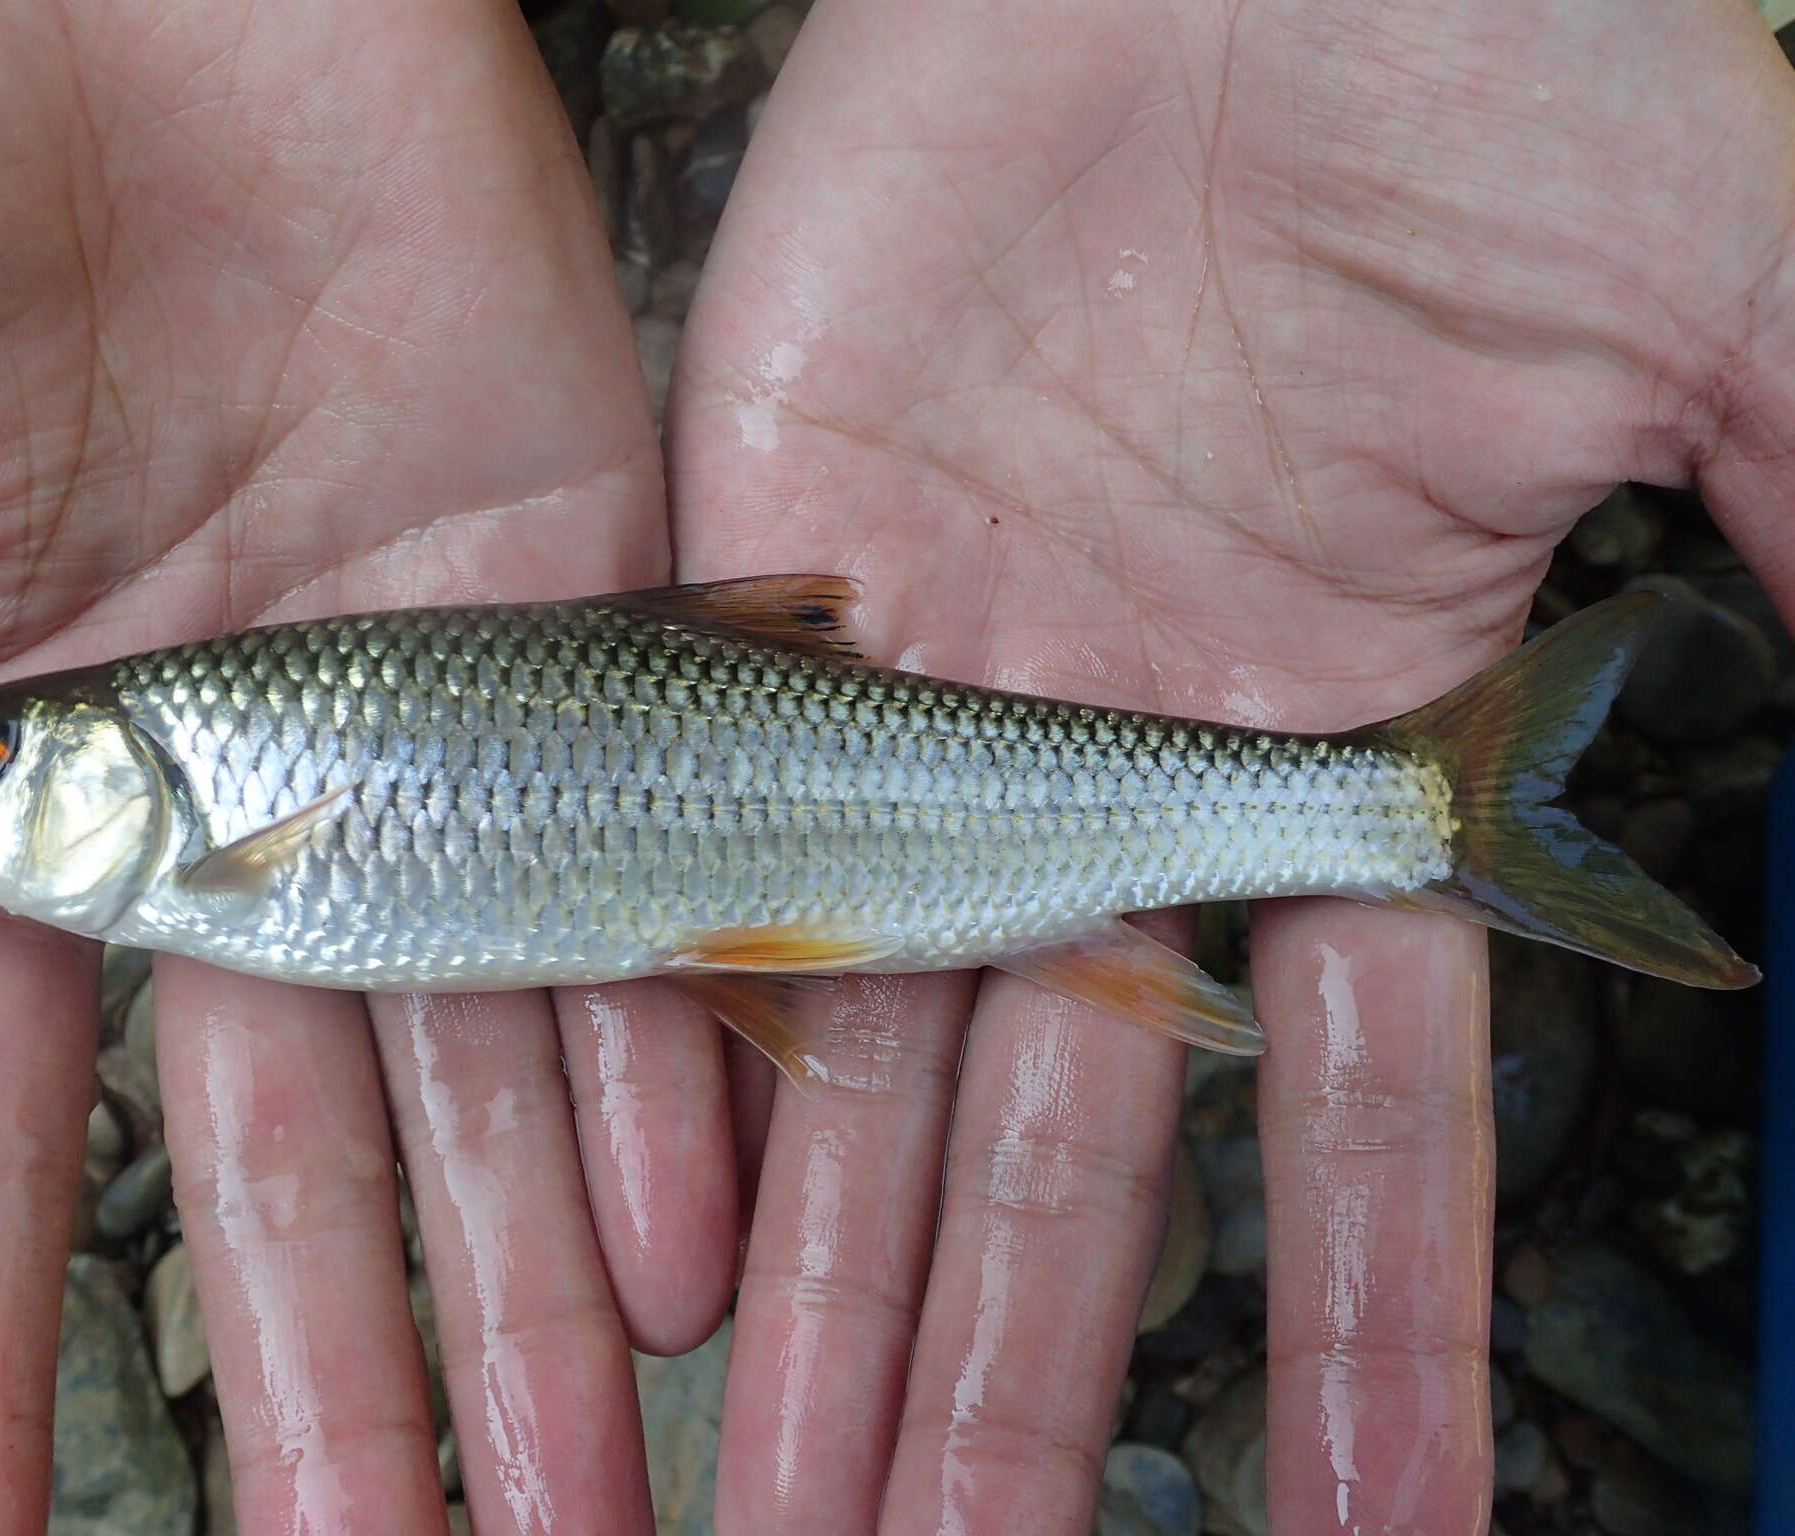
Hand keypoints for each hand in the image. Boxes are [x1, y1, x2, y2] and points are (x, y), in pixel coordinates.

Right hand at [0, 4, 738, 1529]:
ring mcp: (417, 699)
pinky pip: (634, 867)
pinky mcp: (583, 595)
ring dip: (513, 1295)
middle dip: (324, 1392)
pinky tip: (675, 1256)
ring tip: (570, 1499)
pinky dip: (647, 1063)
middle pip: (284, 1151)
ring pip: (479, 1058)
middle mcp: (227, 774)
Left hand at [669, 0, 1794, 1528]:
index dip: (1370, 1330)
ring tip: (794, 1502)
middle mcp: (1100, 766)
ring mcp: (911, 699)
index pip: (1353, 1116)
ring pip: (856, 1060)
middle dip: (1016, 1378)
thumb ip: (1791, 526)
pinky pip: (682, 864)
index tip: (1377, 1533)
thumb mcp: (1712, 300)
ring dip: (828, 1293)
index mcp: (1322, 743)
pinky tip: (657, 1247)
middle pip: (1057, 1148)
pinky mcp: (742, 599)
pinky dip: (668, 1052)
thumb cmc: (1470, 60)